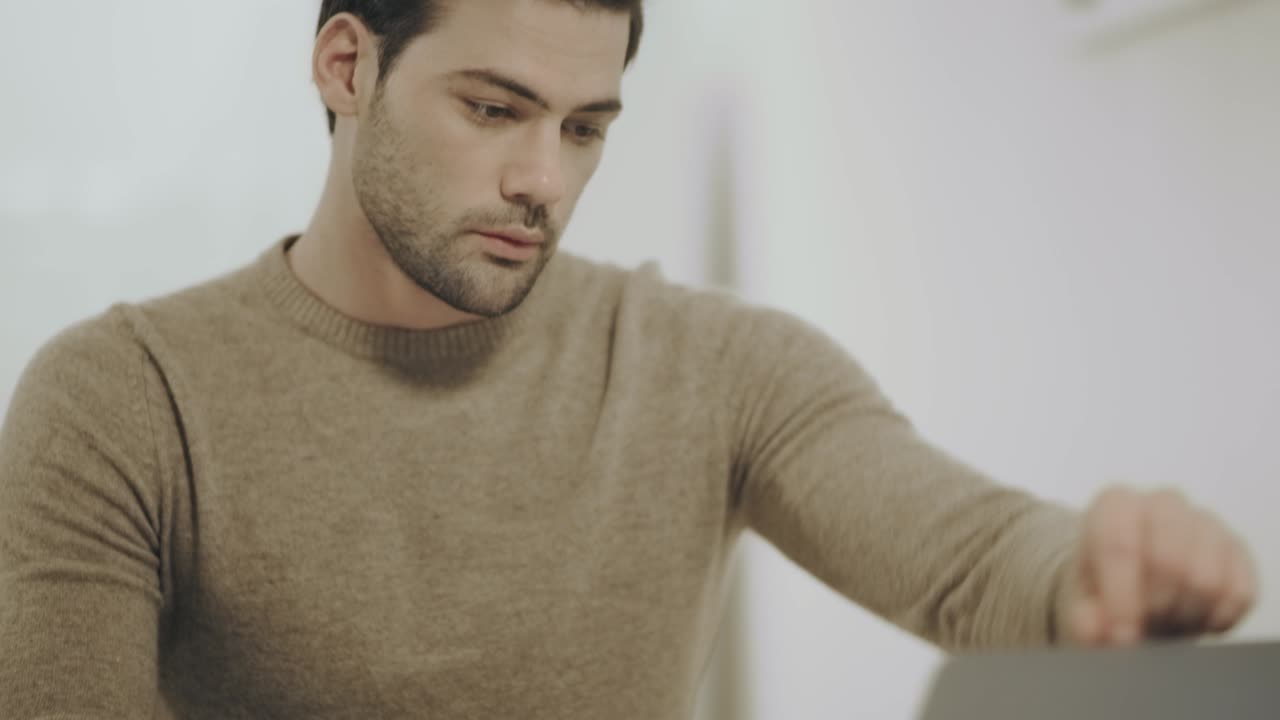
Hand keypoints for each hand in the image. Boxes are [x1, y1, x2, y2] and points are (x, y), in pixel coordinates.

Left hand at [1054, 486, 1257, 645]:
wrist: (1134, 585)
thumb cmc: (1104, 587)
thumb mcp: (1081, 604)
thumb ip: (1083, 618)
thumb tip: (1095, 629)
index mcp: (1115, 504)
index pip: (1120, 546)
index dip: (1122, 600)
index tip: (1120, 637)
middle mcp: (1163, 503)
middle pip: (1169, 563)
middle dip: (1155, 609)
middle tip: (1143, 627)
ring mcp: (1206, 523)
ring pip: (1206, 581)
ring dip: (1184, 616)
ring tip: (1163, 621)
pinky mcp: (1238, 550)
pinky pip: (1237, 595)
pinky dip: (1214, 620)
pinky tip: (1191, 618)